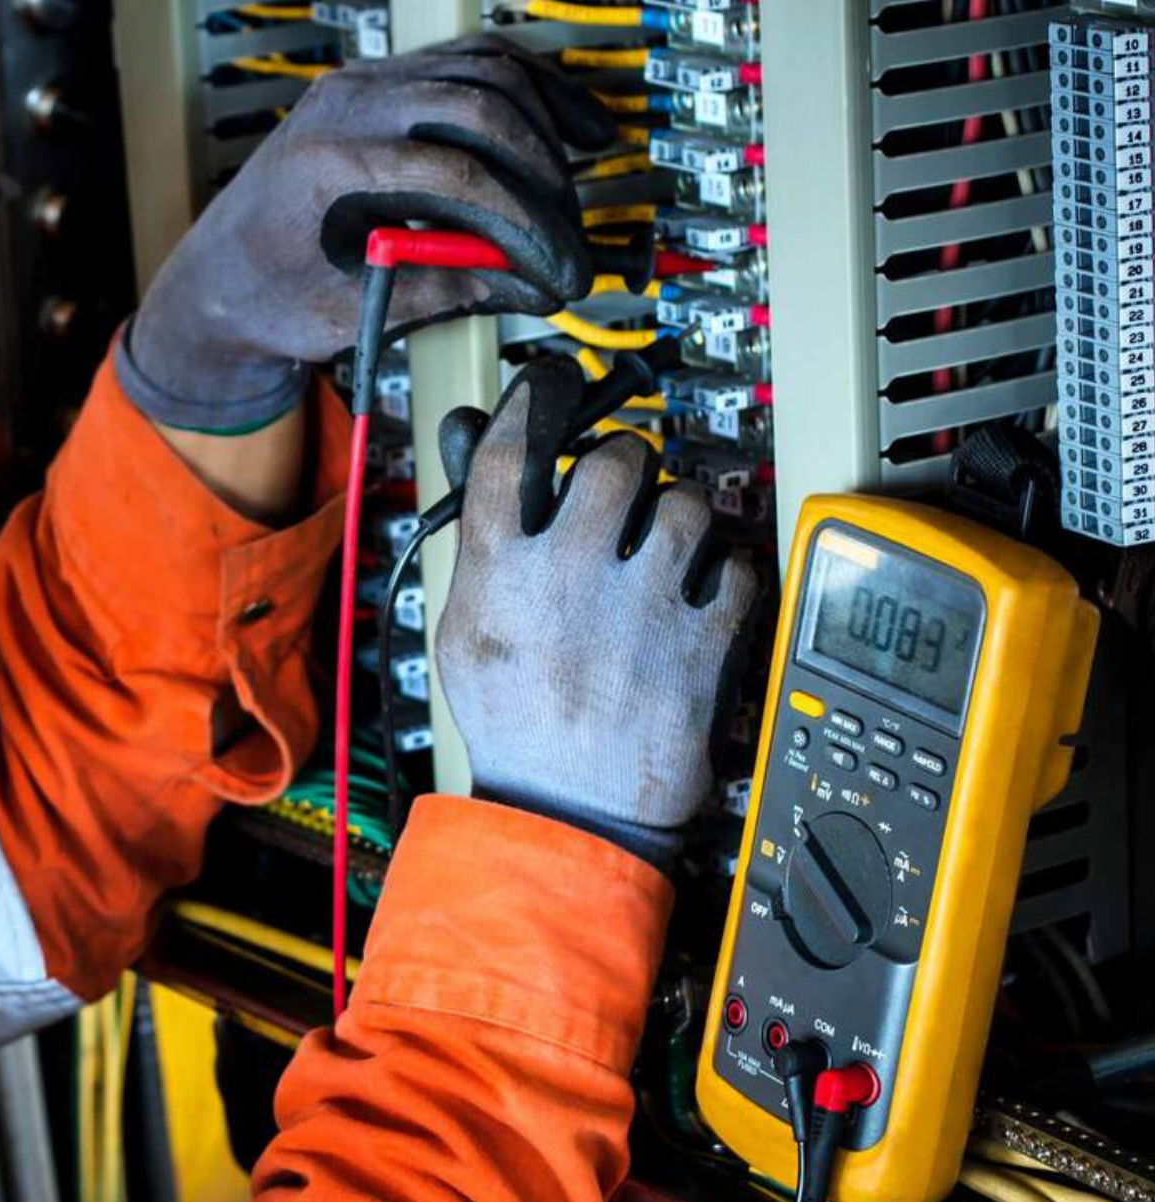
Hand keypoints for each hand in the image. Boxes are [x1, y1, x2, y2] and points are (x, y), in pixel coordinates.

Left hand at [119, 37, 615, 432]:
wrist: (220, 276)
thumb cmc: (268, 295)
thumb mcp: (352, 309)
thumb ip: (441, 287)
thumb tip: (528, 281)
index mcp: (326, 162)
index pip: (452, 169)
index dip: (519, 218)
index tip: (555, 260)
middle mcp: (343, 105)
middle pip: (478, 104)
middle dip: (539, 169)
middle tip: (568, 228)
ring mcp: (362, 83)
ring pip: (482, 67)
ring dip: (543, 119)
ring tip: (583, 170)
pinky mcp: (382, 83)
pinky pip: (467, 61)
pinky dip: (524, 88)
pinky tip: (563, 121)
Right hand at [435, 356, 760, 863]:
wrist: (571, 814)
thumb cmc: (515, 724)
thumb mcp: (464, 628)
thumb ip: (477, 535)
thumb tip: (472, 443)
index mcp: (501, 572)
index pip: (513, 444)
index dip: (535, 397)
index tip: (551, 386)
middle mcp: (572, 576)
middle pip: (616, 457)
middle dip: (623, 465)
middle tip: (619, 491)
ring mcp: (644, 607)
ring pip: (686, 502)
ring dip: (679, 518)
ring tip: (663, 550)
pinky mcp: (704, 641)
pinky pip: (739, 565)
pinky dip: (727, 573)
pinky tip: (701, 594)